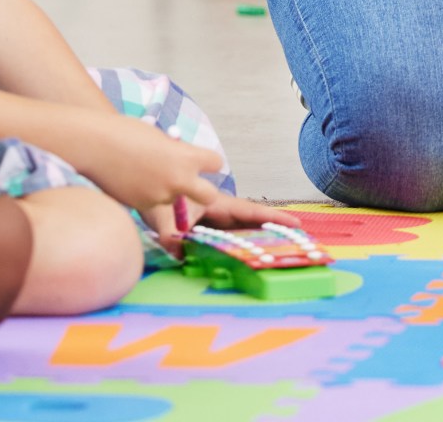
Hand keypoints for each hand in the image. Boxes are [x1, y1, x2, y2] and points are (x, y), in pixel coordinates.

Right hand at [64, 114, 227, 243]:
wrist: (92, 145)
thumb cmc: (124, 133)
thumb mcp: (159, 138)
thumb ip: (176, 153)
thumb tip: (183, 163)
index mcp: (185, 157)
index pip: (215, 163)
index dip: (208, 162)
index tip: (202, 160)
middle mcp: (178, 180)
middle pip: (209, 195)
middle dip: (205, 191)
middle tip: (194, 186)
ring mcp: (160, 196)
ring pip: (173, 198)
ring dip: (165, 189)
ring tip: (142, 170)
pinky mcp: (142, 207)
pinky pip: (152, 201)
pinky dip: (146, 193)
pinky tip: (130, 179)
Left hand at [145, 193, 296, 259]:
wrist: (145, 188)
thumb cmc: (156, 198)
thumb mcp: (162, 217)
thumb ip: (171, 236)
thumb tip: (180, 253)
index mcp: (215, 203)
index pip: (249, 211)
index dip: (271, 218)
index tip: (294, 222)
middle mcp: (218, 211)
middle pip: (250, 221)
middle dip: (272, 229)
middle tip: (298, 239)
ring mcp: (212, 219)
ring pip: (239, 229)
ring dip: (257, 237)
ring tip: (280, 249)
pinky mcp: (204, 227)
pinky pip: (226, 236)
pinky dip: (238, 244)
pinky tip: (247, 255)